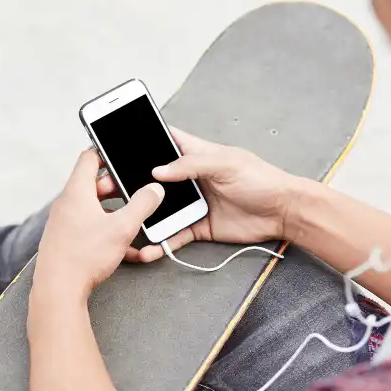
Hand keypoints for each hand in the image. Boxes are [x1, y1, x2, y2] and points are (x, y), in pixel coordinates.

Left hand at [32, 149, 164, 302]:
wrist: (58, 289)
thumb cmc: (84, 256)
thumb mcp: (122, 228)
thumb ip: (142, 205)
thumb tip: (154, 189)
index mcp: (77, 192)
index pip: (89, 158)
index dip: (106, 152)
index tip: (122, 155)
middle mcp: (67, 204)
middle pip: (93, 185)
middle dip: (117, 188)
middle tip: (135, 192)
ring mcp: (64, 223)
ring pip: (94, 209)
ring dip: (114, 213)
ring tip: (133, 222)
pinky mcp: (65, 241)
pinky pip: (89, 229)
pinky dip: (107, 233)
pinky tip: (127, 250)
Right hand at [124, 128, 313, 262]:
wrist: (283, 211)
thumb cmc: (261, 179)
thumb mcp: (226, 163)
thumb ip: (191, 164)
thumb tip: (158, 170)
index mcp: (195, 155)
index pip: (164, 142)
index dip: (142, 141)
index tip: (117, 147)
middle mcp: (190, 178)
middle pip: (154, 181)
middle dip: (131, 185)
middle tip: (107, 191)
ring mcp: (192, 204)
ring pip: (160, 211)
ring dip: (142, 218)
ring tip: (122, 223)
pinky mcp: (198, 227)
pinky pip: (174, 236)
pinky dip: (161, 244)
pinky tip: (149, 249)